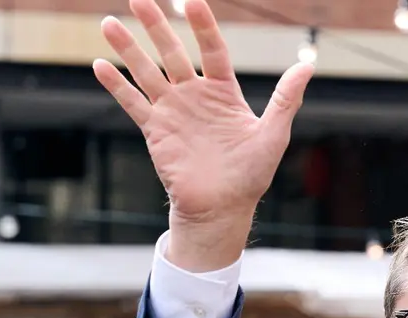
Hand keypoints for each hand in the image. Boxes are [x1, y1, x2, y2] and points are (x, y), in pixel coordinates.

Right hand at [92, 0, 312, 268]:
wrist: (222, 208)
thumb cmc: (251, 174)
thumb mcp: (273, 134)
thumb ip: (285, 99)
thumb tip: (307, 65)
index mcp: (223, 92)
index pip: (212, 50)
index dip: (203, 26)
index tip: (192, 1)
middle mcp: (195, 96)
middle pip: (172, 52)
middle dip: (156, 26)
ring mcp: (172, 111)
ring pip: (147, 72)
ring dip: (128, 48)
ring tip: (109, 23)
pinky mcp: (155, 130)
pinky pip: (133, 103)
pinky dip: (117, 86)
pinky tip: (100, 64)